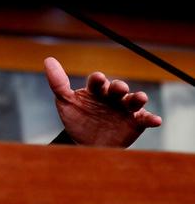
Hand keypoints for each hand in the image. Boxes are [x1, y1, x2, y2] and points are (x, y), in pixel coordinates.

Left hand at [44, 57, 161, 146]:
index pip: (97, 81)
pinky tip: (155, 120)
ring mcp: (124, 109)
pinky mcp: (135, 123)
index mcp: (95, 90)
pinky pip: (145, 119)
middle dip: (119, 87)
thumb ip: (58, 82)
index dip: (98, 79)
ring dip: (138, 98)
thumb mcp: (64, 101)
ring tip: (140, 98)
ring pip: (133, 100)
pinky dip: (151, 118)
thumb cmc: (76, 119)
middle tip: (119, 88)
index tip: (98, 79)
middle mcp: (111, 97)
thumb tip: (48, 59)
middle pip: (117, 88)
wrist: (85, 144)